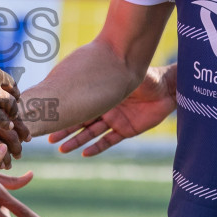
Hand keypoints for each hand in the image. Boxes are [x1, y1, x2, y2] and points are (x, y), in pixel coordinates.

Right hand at [49, 63, 175, 156]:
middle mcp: (105, 107)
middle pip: (81, 121)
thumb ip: (105, 73)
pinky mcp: (126, 130)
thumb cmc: (145, 75)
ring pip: (91, 133)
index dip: (65, 112)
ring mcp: (114, 120)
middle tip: (49, 138)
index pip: (79, 105)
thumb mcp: (123, 73)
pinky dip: (97, 147)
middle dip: (65, 130)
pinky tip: (84, 153)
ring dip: (77, 141)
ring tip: (61, 149)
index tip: (48, 117)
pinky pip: (109, 141)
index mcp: (101, 93)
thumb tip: (80, 63)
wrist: (167, 87)